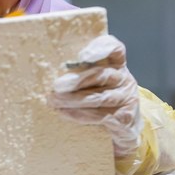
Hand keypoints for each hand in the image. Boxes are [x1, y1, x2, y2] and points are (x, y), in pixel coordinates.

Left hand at [51, 35, 141, 157]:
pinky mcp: (125, 118)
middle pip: (102, 75)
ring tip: (53, 101)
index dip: (101, 48)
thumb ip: (79, 72)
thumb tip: (48, 70)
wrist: (123, 126)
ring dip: (73, 100)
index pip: (115, 48)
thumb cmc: (100, 96)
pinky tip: (63, 113)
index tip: (82, 55)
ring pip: (99, 98)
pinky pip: (100, 116)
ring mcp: (127, 98)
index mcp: (117, 64)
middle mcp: (124, 78)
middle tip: (57, 85)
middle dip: (77, 80)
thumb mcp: (93, 81)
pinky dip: (79, 115)